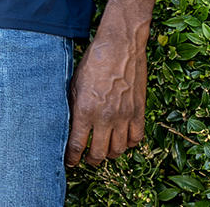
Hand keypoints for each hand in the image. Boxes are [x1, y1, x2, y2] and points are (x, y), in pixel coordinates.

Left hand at [66, 26, 148, 165]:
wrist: (120, 47)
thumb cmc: (93, 62)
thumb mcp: (74, 84)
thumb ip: (73, 107)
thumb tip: (69, 125)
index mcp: (85, 110)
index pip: (77, 145)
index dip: (73, 157)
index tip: (70, 162)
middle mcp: (105, 117)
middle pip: (100, 153)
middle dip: (91, 160)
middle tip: (88, 159)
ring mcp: (124, 116)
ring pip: (119, 149)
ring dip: (110, 154)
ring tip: (105, 152)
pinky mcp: (139, 112)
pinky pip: (136, 138)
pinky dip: (129, 144)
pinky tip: (122, 140)